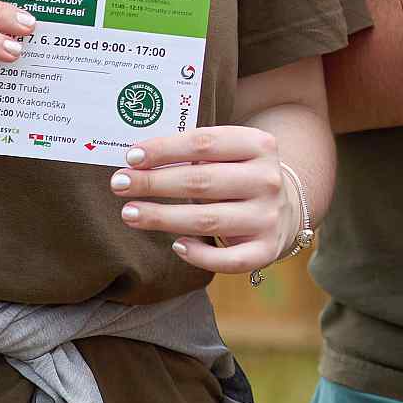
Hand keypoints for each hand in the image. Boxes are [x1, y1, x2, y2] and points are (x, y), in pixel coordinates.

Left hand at [111, 125, 289, 273]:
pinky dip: (199, 254)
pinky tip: (176, 245)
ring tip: (130, 213)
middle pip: (200, 181)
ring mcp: (268, 217)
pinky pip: (227, 259)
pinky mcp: (266, 250)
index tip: (131, 157)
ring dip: (162, 217)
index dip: (164, 149)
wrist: (283, 207)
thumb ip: (193, 151)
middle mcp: (267, 180)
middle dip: (154, 183)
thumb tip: (138, 161)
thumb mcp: (228, 152)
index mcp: (258, 145)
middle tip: (119, 184)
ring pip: (207, 220)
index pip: (204, 143)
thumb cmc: (238, 174)